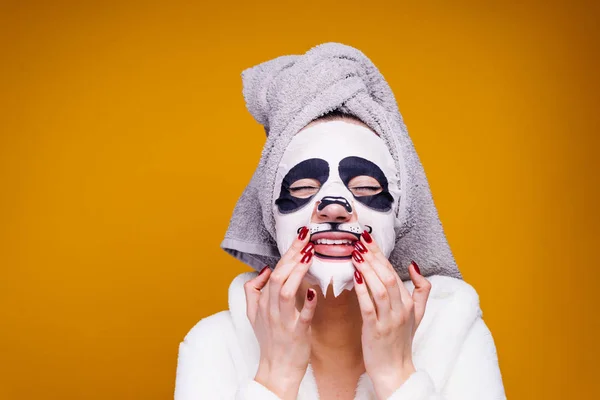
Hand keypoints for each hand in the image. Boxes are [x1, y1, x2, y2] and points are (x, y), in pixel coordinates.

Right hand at [244, 226, 316, 399]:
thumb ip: (253, 291)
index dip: (288, 252)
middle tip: (308, 237)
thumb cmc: (270, 340)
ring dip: (297, 272)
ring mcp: (283, 321)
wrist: (276, 369)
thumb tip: (263, 270)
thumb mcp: (253, 314)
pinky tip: (315, 290)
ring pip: (286, 291)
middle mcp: (271, 308)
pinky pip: (302, 317)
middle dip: (293, 254)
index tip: (301, 236)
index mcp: (263, 301)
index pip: (275, 270)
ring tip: (310, 255)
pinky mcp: (297, 333)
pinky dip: (308, 303)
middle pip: (279, 275)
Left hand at [352, 230, 431, 399]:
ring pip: (381, 289)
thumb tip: (415, 265)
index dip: (379, 254)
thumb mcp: (417, 314)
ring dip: (367, 270)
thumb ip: (420, 289)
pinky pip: (369, 307)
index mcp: (408, 302)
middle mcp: (401, 309)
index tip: (367, 238)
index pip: (393, 271)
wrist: (395, 371)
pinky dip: (362, 292)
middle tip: (358, 240)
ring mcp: (389, 320)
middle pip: (388, 276)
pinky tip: (354, 278)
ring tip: (355, 254)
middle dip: (373, 256)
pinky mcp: (376, 331)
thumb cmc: (401, 341)